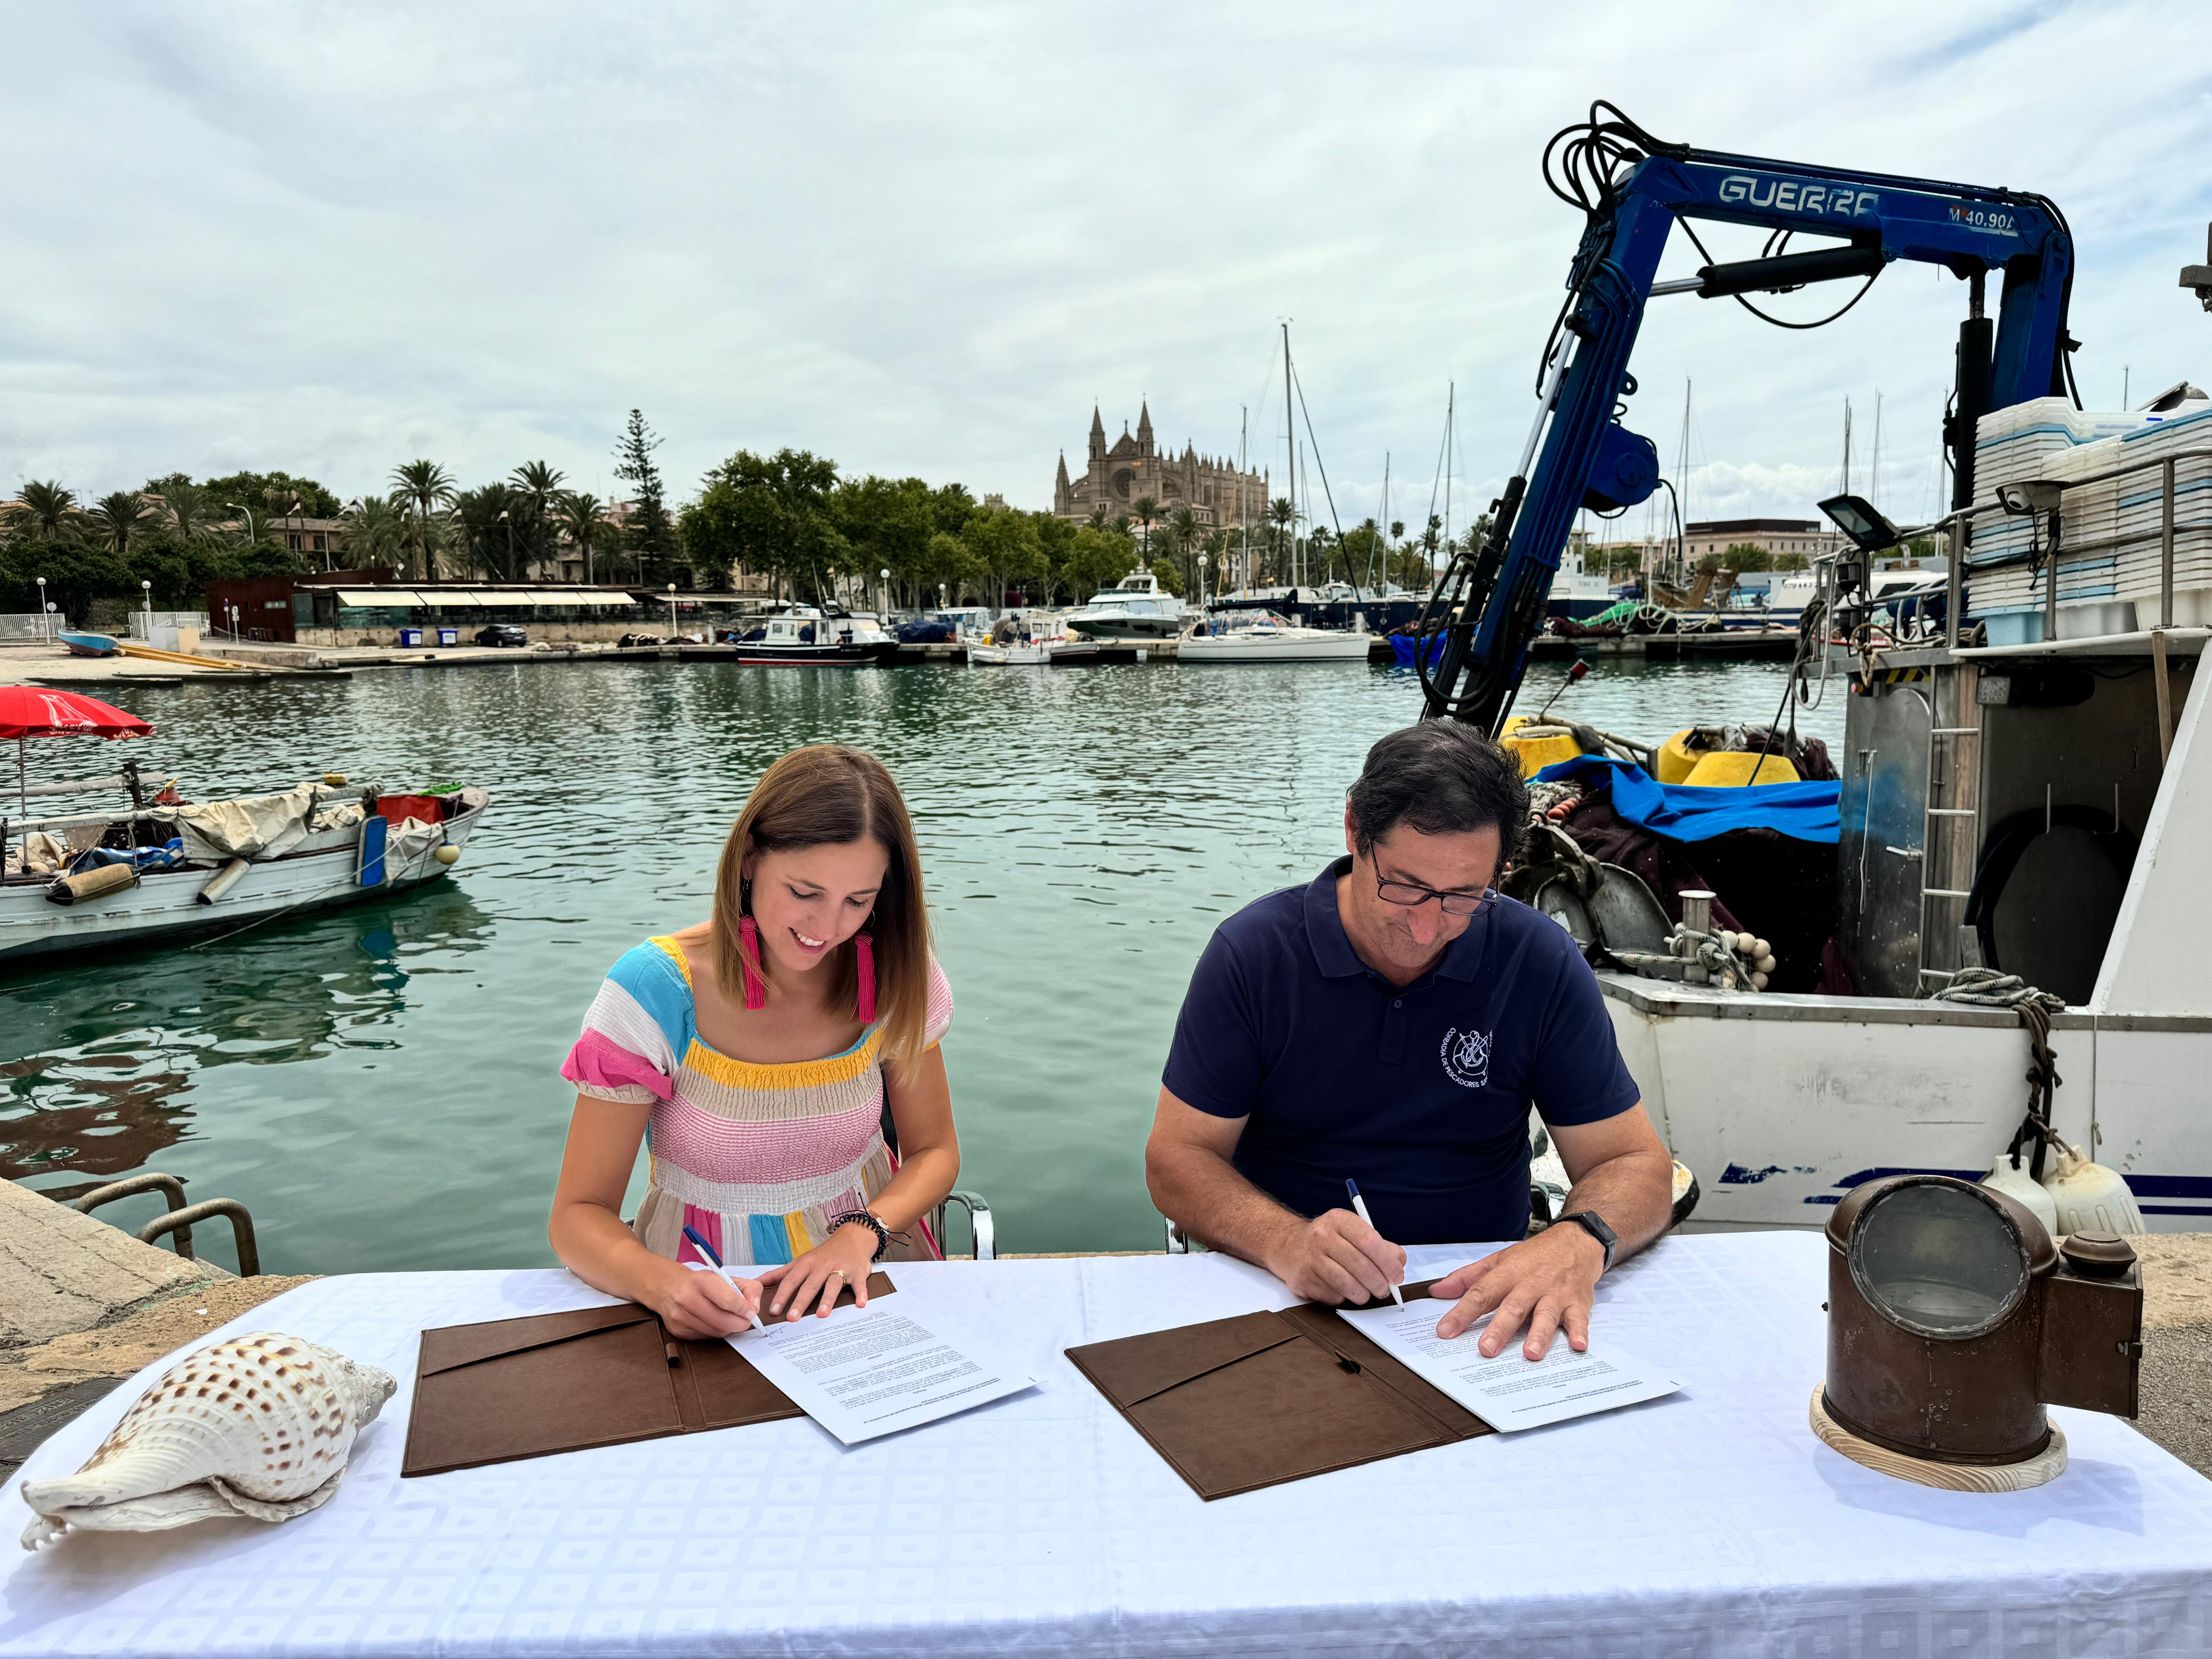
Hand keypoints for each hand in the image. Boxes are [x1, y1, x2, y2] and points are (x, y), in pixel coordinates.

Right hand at [655, 1262, 762, 1339]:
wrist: (670, 1287)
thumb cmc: (702, 1283)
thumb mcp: (727, 1277)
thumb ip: (748, 1288)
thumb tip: (755, 1308)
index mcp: (702, 1281)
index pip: (729, 1301)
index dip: (745, 1309)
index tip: (752, 1312)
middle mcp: (688, 1298)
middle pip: (722, 1321)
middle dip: (740, 1324)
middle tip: (746, 1321)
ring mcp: (680, 1316)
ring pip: (715, 1332)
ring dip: (729, 1329)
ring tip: (732, 1320)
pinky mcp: (677, 1330)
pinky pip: (705, 1337)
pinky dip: (715, 1332)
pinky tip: (715, 1322)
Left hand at [758, 1223, 877, 1320]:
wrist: (852, 1238)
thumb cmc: (822, 1255)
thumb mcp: (800, 1261)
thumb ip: (779, 1274)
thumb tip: (756, 1283)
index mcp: (806, 1265)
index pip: (790, 1281)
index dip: (781, 1295)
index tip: (773, 1310)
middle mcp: (822, 1267)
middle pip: (810, 1285)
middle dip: (800, 1301)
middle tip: (792, 1318)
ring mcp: (841, 1269)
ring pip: (833, 1284)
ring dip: (828, 1299)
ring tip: (822, 1314)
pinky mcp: (858, 1272)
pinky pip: (859, 1284)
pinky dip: (861, 1293)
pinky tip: (860, 1304)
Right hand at [1267, 1207, 1405, 1304]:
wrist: (1288, 1246)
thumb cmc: (1329, 1240)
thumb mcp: (1353, 1232)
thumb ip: (1380, 1246)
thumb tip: (1399, 1264)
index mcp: (1338, 1219)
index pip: (1370, 1241)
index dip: (1388, 1262)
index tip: (1397, 1276)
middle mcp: (1321, 1236)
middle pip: (1360, 1266)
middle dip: (1379, 1283)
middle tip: (1385, 1290)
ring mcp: (1310, 1258)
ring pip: (1348, 1285)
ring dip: (1363, 1294)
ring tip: (1365, 1293)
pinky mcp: (1303, 1280)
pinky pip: (1333, 1296)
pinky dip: (1343, 1297)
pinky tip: (1342, 1290)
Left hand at [1430, 1223, 1605, 1357]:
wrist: (1575, 1241)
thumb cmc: (1534, 1256)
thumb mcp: (1498, 1260)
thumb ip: (1467, 1278)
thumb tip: (1437, 1291)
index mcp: (1507, 1274)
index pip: (1480, 1294)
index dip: (1461, 1313)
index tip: (1445, 1331)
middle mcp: (1530, 1284)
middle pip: (1513, 1307)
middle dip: (1499, 1329)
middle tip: (1486, 1349)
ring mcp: (1555, 1294)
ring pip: (1546, 1315)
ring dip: (1539, 1335)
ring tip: (1531, 1354)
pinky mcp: (1577, 1303)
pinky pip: (1579, 1319)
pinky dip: (1580, 1332)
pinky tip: (1578, 1346)